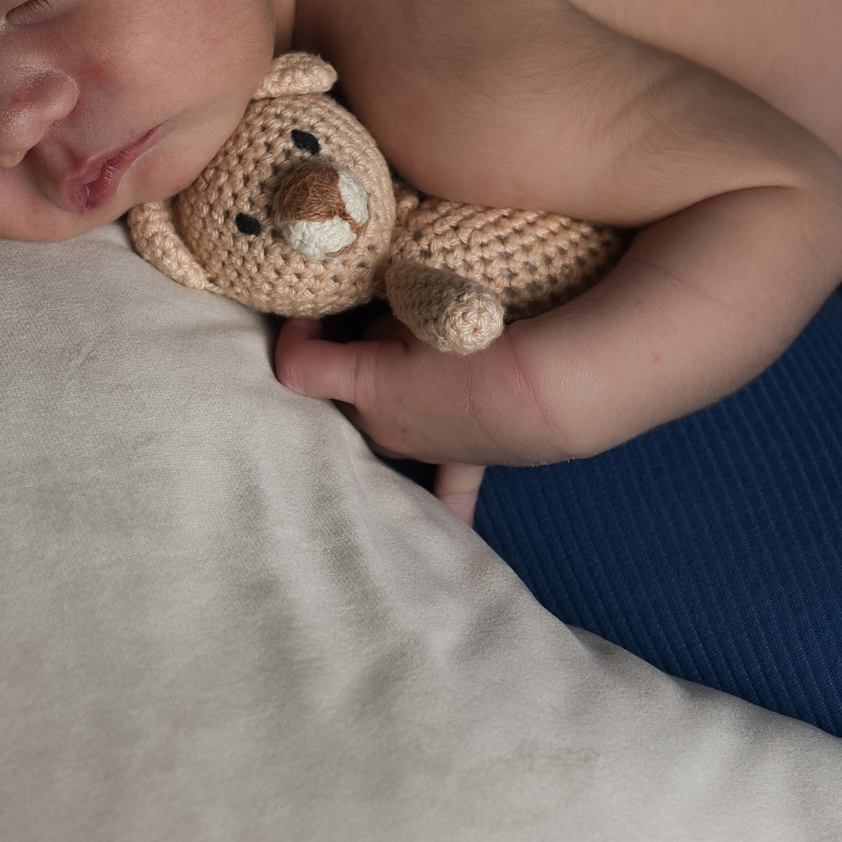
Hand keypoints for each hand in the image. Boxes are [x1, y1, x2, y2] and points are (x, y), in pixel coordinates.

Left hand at [274, 315, 574, 474]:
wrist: (544, 388)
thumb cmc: (477, 339)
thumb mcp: (416, 310)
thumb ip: (380, 320)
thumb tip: (373, 327)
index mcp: (363, 389)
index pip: (297, 365)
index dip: (297, 332)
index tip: (310, 309)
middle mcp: (379, 429)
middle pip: (342, 393)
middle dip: (349, 359)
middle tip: (382, 322)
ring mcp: (420, 451)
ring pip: (382, 425)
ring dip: (387, 399)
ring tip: (414, 364)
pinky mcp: (463, 461)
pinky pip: (448, 491)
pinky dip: (444, 503)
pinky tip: (448, 531)